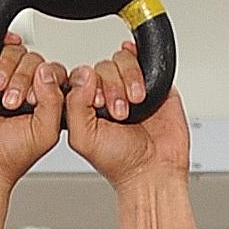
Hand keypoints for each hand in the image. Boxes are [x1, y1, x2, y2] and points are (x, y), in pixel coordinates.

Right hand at [0, 40, 66, 186]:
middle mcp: (26, 89)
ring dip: (9, 71)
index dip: (47, 80)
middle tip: (13, 103)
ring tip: (0, 96)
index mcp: (45, 102)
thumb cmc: (8, 156)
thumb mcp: (45, 132)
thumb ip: (54, 101)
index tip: (34, 100)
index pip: (55, 73)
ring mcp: (4, 80)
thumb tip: (46, 70)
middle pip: (35, 60)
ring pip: (16, 54)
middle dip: (24, 79)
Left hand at [65, 42, 189, 184]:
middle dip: (111, 87)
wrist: (154, 169)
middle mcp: (106, 94)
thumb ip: (75, 105)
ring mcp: (128, 86)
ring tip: (135, 104)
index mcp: (86, 106)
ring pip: (121, 60)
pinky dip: (140, 64)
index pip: (81, 76)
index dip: (88, 84)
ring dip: (128, 79)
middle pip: (102, 67)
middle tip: (119, 112)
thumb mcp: (84, 138)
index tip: (98, 104)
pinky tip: (141, 84)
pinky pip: (143, 58)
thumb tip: (84, 74)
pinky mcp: (152, 82)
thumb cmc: (120, 162)